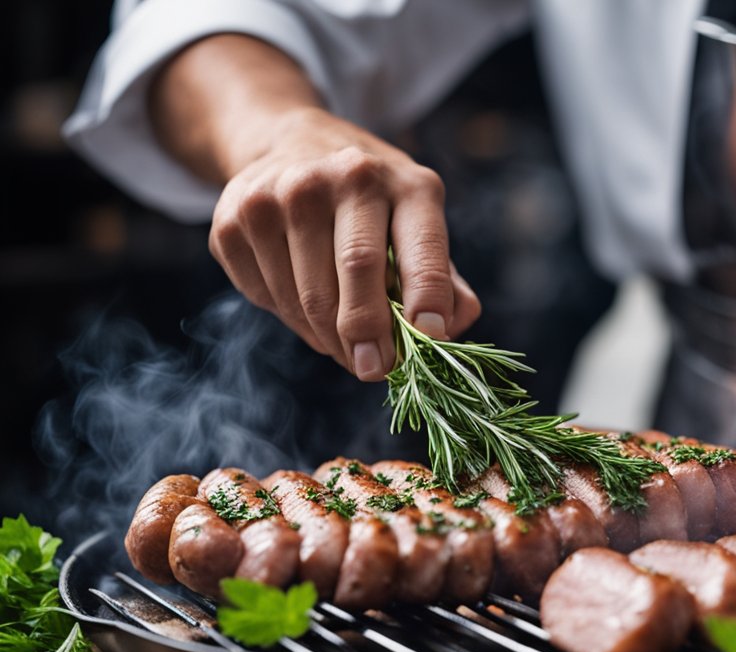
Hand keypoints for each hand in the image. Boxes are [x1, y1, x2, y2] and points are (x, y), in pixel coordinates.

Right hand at [210, 107, 480, 380]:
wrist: (291, 147)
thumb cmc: (374, 208)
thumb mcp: (419, 226)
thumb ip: (444, 280)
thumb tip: (450, 329)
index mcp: (406, 184)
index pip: (421, 245)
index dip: (428, 294)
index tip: (430, 336)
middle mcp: (345, 177)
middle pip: (355, 269)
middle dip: (367, 332)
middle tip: (374, 370)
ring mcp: (282, 193)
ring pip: (306, 296)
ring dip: (329, 338)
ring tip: (345, 346)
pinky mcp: (234, 219)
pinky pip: (266, 297)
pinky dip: (292, 321)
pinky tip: (305, 309)